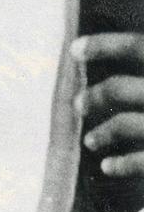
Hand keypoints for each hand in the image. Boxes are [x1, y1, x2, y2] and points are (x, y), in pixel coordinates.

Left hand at [71, 34, 143, 211]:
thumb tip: (137, 57)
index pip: (140, 47)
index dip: (104, 45)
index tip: (74, 49)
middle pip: (124, 89)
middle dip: (96, 96)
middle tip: (78, 104)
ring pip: (131, 124)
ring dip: (103, 133)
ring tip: (90, 141)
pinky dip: (125, 163)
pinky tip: (110, 166)